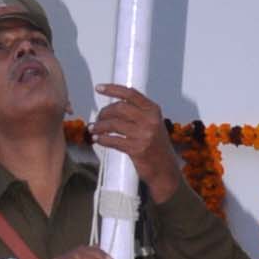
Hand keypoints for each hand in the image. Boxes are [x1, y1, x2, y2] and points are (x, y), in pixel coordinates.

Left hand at [91, 83, 181, 202]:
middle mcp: (150, 120)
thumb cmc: (157, 147)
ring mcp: (144, 135)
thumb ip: (138, 113)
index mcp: (153, 110)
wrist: (166, 170)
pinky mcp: (137, 149)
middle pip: (119, 108)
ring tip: (92, 129)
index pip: (130, 94)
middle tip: (97, 118)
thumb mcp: (153, 124)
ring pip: (113, 124)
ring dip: (99, 126)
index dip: (112, 89)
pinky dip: (102, 139)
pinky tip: (98, 140)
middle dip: (104, 112)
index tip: (99, 88)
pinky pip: (113, 141)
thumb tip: (113, 106)